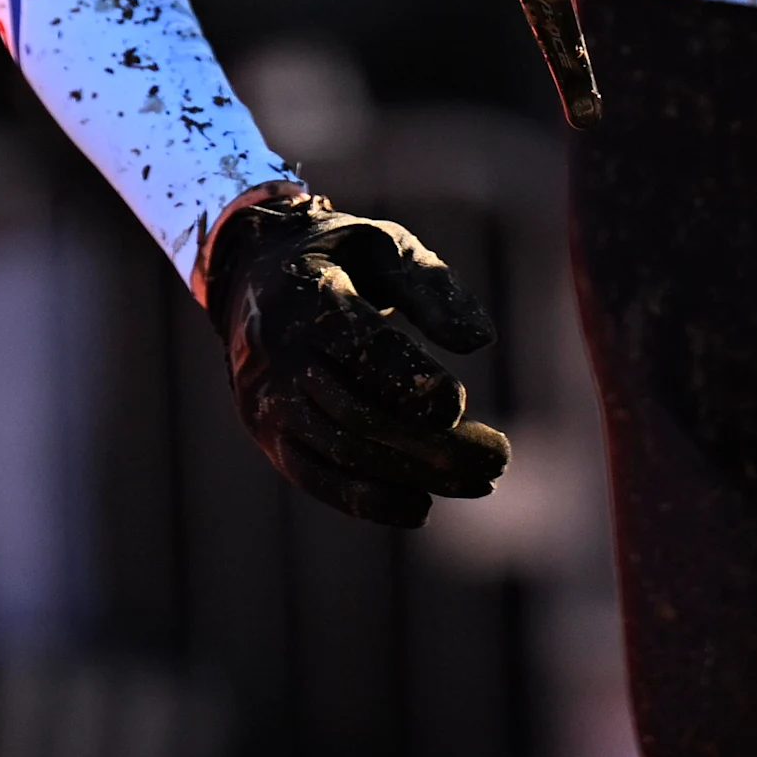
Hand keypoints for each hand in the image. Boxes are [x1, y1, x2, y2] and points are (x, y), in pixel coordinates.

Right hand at [204, 190, 511, 525]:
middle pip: (356, 413)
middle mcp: (277, 354)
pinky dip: (365, 499)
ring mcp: (265, 400)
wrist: (257, 274)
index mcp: (306, 295)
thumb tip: (481, 341)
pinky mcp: (267, 433)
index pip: (358, 346)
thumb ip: (433, 288)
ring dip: (413, 476)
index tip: (459, 405)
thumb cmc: (344, 257)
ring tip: (481, 481)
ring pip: (340, 451)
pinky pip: (314, 476)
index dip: (409, 380)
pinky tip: (421, 508)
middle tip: (499, 458)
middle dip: (431, 443)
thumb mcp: (388, 248)